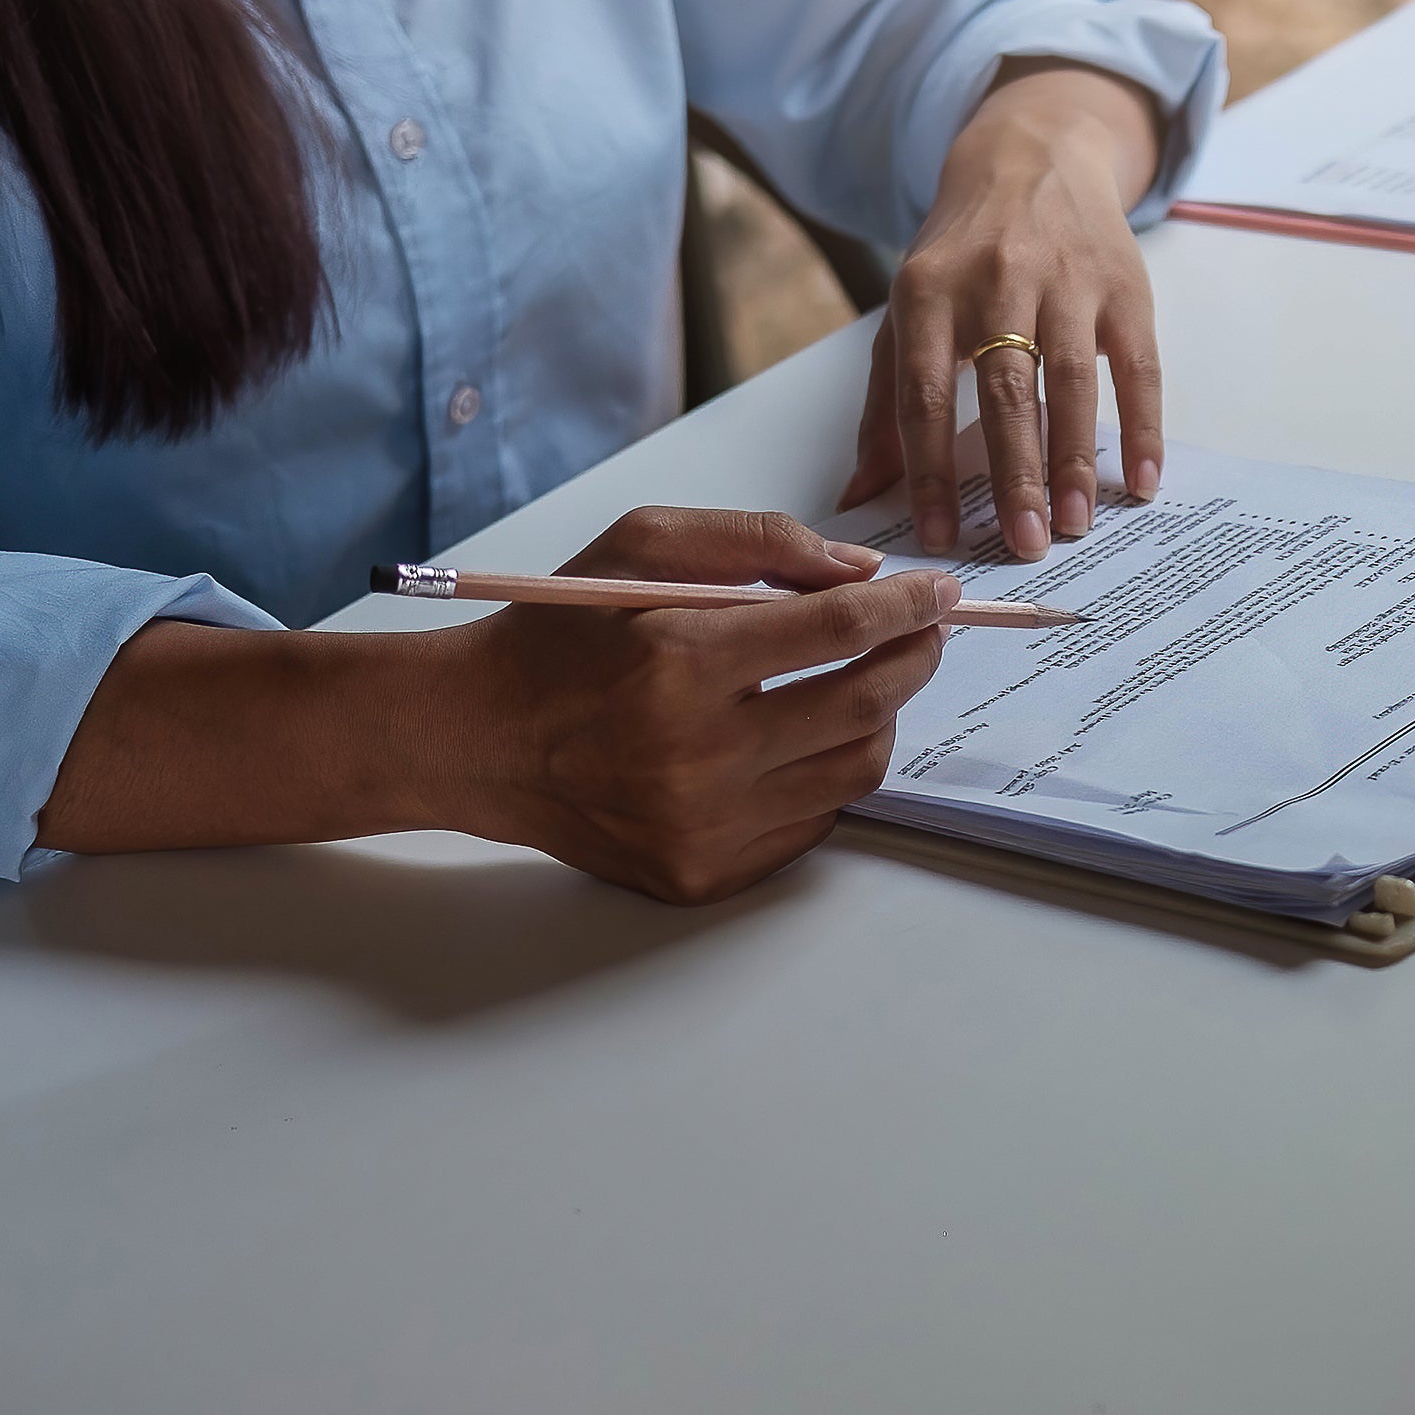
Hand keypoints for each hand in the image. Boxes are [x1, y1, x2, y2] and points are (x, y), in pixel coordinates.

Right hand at [450, 507, 957, 903]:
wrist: (477, 739)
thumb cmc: (558, 635)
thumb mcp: (640, 546)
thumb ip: (757, 541)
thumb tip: (862, 572)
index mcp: (680, 663)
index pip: (840, 630)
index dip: (906, 606)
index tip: (938, 590)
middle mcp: (696, 756)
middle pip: (865, 704)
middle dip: (915, 656)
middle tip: (924, 631)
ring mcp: (702, 825)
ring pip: (854, 771)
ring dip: (881, 717)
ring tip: (865, 681)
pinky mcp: (702, 873)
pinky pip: (812, 824)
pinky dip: (826, 773)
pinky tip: (805, 738)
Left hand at [841, 61, 1164, 561]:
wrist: (1033, 156)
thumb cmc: (961, 252)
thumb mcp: (909, 309)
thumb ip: (884, 402)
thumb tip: (859, 495)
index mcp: (927, 293)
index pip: (924, 394)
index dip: (930, 471)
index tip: (943, 537)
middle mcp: (995, 281)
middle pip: (1005, 391)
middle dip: (1014, 475)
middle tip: (1024, 545)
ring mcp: (1065, 280)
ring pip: (1072, 382)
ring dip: (1074, 461)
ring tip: (1075, 525)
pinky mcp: (1123, 286)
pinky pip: (1138, 367)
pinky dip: (1144, 428)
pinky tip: (1143, 482)